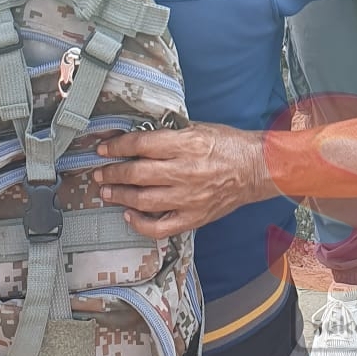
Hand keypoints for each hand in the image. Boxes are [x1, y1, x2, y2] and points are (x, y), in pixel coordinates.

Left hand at [92, 124, 268, 236]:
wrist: (256, 169)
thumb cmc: (228, 145)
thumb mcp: (200, 128)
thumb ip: (170, 135)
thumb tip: (138, 139)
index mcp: (187, 145)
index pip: (142, 145)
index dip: (117, 146)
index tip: (103, 148)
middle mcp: (185, 171)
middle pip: (137, 174)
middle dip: (112, 172)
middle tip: (99, 172)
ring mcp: (189, 198)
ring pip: (143, 201)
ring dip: (120, 196)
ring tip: (108, 191)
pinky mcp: (193, 218)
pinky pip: (160, 227)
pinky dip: (139, 224)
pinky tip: (129, 216)